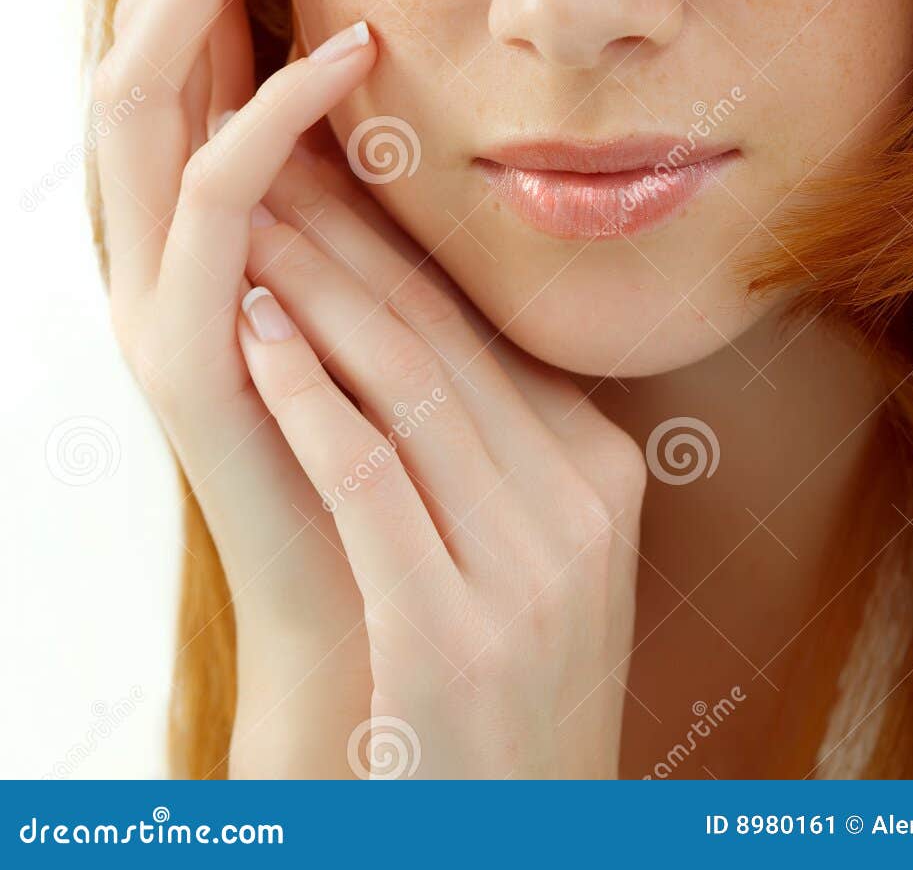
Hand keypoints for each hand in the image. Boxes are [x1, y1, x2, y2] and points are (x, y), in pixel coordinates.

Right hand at [94, 0, 377, 776]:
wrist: (373, 579)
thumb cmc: (395, 411)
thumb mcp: (379, 245)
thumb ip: (364, 151)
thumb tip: (407, 31)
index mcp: (194, 182)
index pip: (188, 7)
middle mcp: (148, 216)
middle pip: (142, 16)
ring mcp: (150, 279)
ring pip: (140, 89)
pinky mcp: (179, 350)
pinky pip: (212, 205)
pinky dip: (274, 114)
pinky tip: (352, 47)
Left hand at [237, 131, 647, 777]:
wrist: (517, 836)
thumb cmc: (499, 685)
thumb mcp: (537, 550)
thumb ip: (499, 439)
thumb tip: (413, 311)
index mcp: (604, 469)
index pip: (480, 328)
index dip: (392, 243)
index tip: (329, 176)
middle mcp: (581, 507)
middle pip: (441, 339)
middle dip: (346, 244)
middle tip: (274, 168)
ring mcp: (529, 573)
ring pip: (406, 388)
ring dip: (315, 295)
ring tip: (250, 228)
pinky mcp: (456, 636)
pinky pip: (372, 480)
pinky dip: (308, 397)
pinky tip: (257, 338)